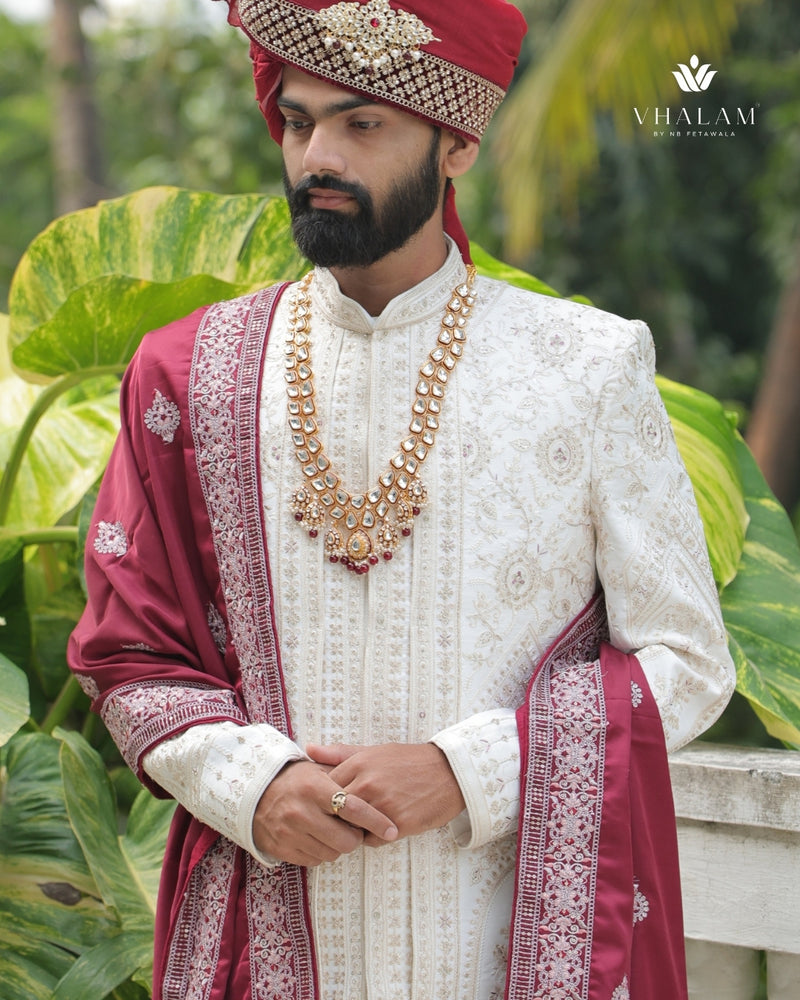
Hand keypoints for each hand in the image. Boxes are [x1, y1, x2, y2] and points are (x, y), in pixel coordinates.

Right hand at [252, 759, 397, 866]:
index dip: (376, 820)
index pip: (353, 808)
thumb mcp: (317, 770)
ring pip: (333, 853)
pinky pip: (316, 860)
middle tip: (354, 828)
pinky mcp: (283, 849)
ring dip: (339, 844)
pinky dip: (322, 851)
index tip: (392, 829)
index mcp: (314, 787)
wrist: (255, 795)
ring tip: (333, 830)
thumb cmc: (296, 780)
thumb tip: (376, 783)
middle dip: (356, 836)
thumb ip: (344, 776)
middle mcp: (301, 811)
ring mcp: (291, 832)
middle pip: (346, 839)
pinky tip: (318, 837)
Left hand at [306, 742, 465, 845]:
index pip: (325, 788)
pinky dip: (373, 837)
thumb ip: (339, 753)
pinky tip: (382, 826)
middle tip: (342, 818)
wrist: (449, 773)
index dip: (325, 799)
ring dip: (354, 829)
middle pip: (335, 811)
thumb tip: (308, 750)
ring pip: (351, 828)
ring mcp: (383, 805)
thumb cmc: (409, 761)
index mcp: (359, 764)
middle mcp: (368, 784)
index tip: (328, 802)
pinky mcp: (398, 824)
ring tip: (364, 822)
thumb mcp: (375, 751)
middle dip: (336, 817)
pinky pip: (372, 841)